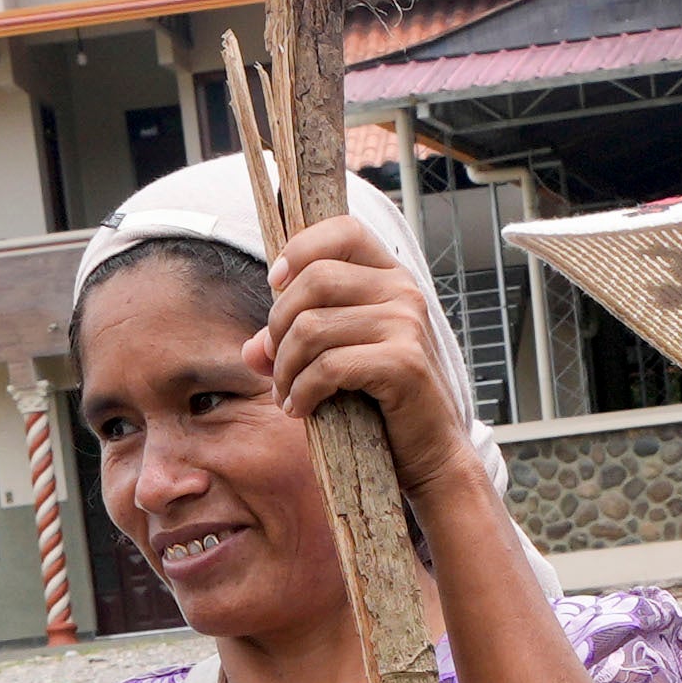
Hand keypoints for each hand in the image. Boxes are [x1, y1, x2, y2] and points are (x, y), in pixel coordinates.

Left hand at [243, 214, 480, 491]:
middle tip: (275, 365)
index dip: (300, 250)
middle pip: (315, 279)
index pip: (343, 230)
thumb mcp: (336, 361)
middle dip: (279, 326)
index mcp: (389, 277)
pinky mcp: (404, 362)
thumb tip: (251, 349)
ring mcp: (407, 324)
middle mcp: (403, 290)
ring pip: (313, 326)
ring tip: (286, 394)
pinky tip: (301, 409)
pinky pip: (329, 366)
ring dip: (285, 368)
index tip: (275, 284)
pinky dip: (303, 391)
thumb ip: (295, 345)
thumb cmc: (382, 403)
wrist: (430, 452)